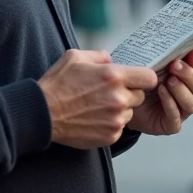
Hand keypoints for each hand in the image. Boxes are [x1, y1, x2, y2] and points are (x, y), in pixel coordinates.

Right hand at [38, 49, 158, 148]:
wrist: (43, 113)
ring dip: (120, 109)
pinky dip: (110, 123)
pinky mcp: (110, 136)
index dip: (144, 78)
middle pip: (140, 96)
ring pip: (130, 113)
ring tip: (98, 106)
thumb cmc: (57, 84)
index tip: (136, 79)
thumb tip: (111, 60)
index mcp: (113, 76)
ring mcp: (115, 119)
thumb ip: (100, 56)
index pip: (149, 78)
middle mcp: (118, 99)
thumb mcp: (75, 57)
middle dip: (129, 93)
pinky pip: (120, 127)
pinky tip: (94, 118)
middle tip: (108, 93)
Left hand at [127, 49, 192, 135]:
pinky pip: (176, 117)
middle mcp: (185, 94)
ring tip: (168, 81)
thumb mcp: (146, 67)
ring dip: (181, 91)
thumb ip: (162, 56)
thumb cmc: (135, 82)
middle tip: (175, 66)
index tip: (191, 51)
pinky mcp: (171, 125)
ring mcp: (180, 111)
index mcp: (183, 77)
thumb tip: (176, 43)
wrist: (120, 103)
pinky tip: (162, 93)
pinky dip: (170, 104)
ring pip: (191, 104)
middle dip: (188, 75)